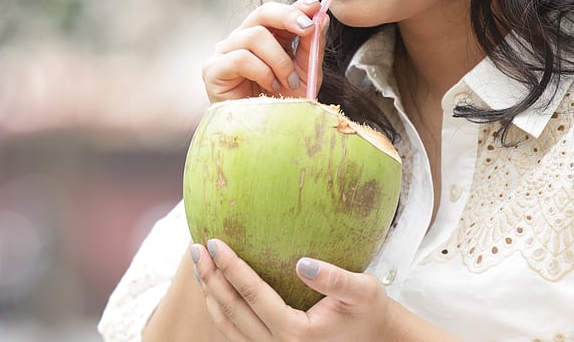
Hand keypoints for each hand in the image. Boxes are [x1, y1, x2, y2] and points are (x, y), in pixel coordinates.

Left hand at [189, 238, 393, 341]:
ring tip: (199, 265)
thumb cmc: (370, 311)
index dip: (231, 267)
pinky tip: (214, 286)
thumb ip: (334, 279)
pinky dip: (220, 309)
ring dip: (211, 294)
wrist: (376, 340)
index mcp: (296, 333)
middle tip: (197, 247)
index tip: (214, 241)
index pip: (253, 294)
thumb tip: (302, 263)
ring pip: (228, 326)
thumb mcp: (363, 291)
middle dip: (211, 278)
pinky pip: (236, 333)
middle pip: (232, 310)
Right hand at [202, 0, 326, 102]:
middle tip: (308, 29)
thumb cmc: (282, 106)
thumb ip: (311, 46)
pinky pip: (240, 57)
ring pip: (254, 36)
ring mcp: (224, 53)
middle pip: (262, 13)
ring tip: (288, 82)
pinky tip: (269, 87)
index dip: (295, 7)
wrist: (265, 138)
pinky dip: (261, 71)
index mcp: (264, 39)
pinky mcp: (212, 70)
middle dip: (288, 17)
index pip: (276, 13)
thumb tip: (321, 18)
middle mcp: (241, 41)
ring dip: (279, 59)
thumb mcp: (305, 74)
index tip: (315, 7)